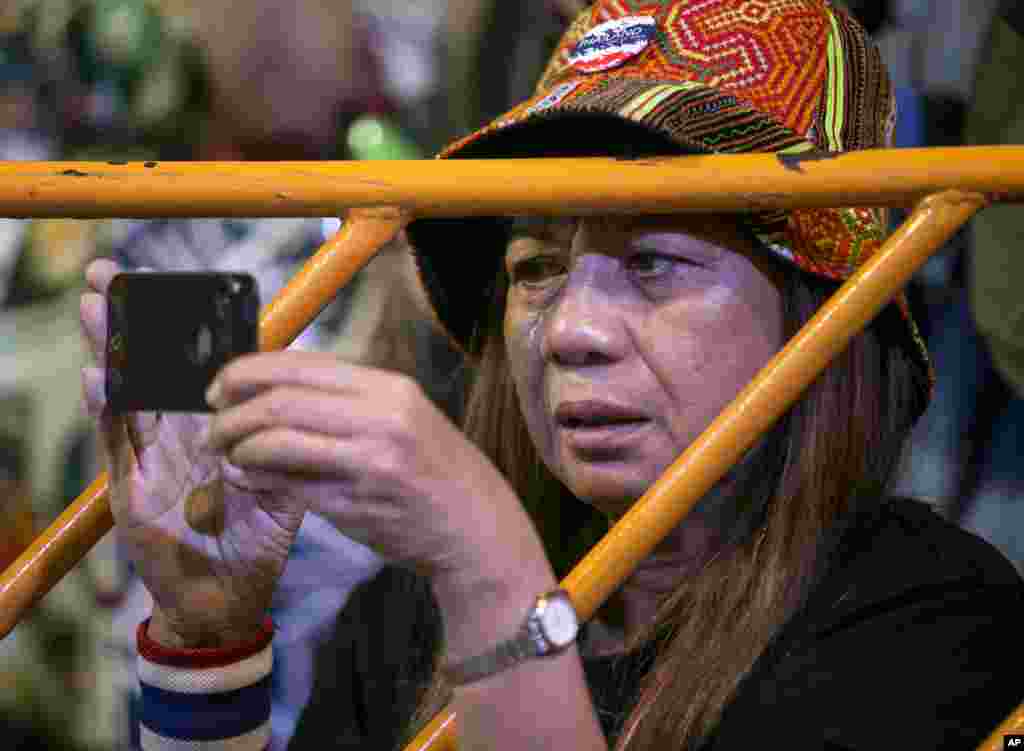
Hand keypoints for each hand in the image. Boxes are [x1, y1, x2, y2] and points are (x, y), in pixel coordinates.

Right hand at [79, 260, 309, 646]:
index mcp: (213, 429)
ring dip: (110, 351)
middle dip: (130, 321)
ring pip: (126, 393)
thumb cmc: (254, 538)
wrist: (230, 600)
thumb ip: (284, 443)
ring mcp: (150, 459)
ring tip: (94, 306)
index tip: (171, 281)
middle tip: (109, 273)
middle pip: (150, 368)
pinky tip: (98, 377)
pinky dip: (108, 410)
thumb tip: (304, 397)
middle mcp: (177, 436)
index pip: (195, 366)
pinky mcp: (132, 490)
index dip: (181, 326)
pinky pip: (117, 444)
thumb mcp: (280, 482)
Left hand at [203, 353, 554, 616]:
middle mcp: (382, 415)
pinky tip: (249, 480)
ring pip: (277, 440)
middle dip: (231, 413)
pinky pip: (289, 485)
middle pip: (280, 399)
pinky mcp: (359, 502)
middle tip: (212, 427)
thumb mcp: (402, 420)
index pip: (299, 365)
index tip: (218, 388)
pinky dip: (257, 480)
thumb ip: (343, 406)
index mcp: (388, 387)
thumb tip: (268, 399)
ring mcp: (371, 460)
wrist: (478, 529)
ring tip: (225, 455)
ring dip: (237, 447)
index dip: (246, 372)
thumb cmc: (436, 474)